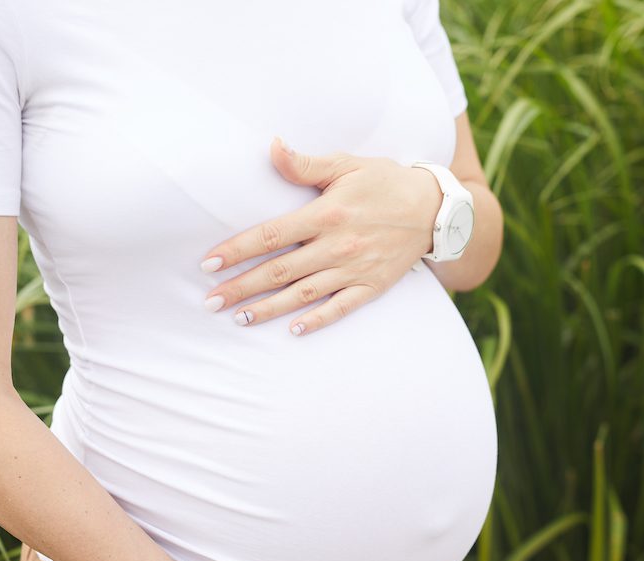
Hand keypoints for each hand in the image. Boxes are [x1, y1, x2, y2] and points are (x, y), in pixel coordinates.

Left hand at [200, 135, 441, 336]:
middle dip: (242, 288)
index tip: (210, 263)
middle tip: (211, 302)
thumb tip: (271, 147)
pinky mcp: (372, 286)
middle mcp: (337, 246)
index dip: (237, 250)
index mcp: (326, 214)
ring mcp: (355, 269)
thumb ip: (305, 164)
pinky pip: (341, 308)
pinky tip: (293, 330)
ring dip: (269, 308)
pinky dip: (317, 321)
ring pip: (304, 294)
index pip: (271, 235)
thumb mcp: (346, 164)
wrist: (434, 209)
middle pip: (279, 271)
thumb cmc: (384, 182)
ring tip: (239, 318)